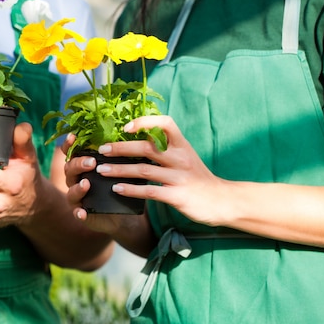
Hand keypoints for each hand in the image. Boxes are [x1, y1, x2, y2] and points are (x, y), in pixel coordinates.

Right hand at [61, 134, 135, 235]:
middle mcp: (75, 179)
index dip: (69, 144)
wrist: (120, 213)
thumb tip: (132, 130)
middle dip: (79, 164)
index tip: (73, 136)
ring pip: (70, 190)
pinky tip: (83, 212)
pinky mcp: (81, 213)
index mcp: (82, 165)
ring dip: (77, 187)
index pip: (72, 152)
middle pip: (70, 169)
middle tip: (91, 162)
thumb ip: (118, 153)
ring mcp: (76, 197)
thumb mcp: (119, 167)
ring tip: (86, 184)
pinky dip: (79, 212)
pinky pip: (77, 212)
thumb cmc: (118, 185)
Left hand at [97, 115, 227, 226]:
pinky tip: (117, 189)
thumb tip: (138, 140)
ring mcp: (179, 177)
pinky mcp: (177, 196)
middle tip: (102, 150)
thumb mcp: (186, 157)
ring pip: (144, 170)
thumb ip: (167, 149)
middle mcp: (181, 158)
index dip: (145, 122)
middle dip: (121, 148)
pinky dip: (131, 190)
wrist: (221, 201)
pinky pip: (149, 192)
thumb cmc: (198, 178)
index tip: (126, 127)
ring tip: (102, 170)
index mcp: (183, 145)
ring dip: (119, 169)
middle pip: (147, 147)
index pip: (166, 124)